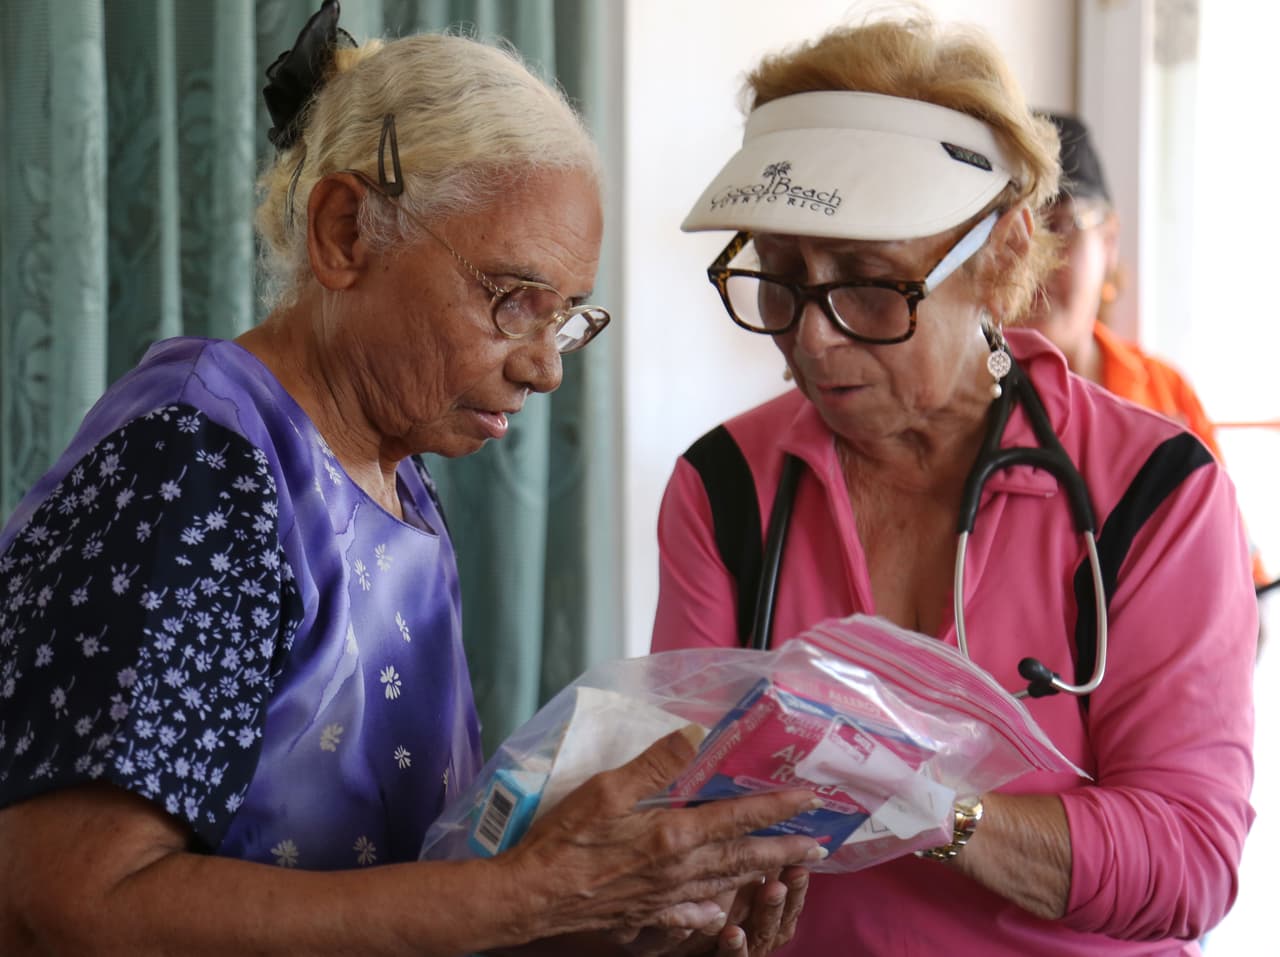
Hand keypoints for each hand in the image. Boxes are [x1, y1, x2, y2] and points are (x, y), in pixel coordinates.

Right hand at [505, 728, 822, 942]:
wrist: (532, 897)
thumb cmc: (565, 839)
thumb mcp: (607, 788)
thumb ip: (656, 763)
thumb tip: (696, 736)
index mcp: (675, 835)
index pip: (740, 818)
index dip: (778, 809)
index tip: (810, 800)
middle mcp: (680, 870)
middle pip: (744, 858)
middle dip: (784, 851)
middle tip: (817, 848)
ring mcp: (665, 898)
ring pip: (723, 886)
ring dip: (758, 877)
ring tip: (781, 872)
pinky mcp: (645, 916)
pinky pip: (688, 916)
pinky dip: (709, 914)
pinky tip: (718, 913)